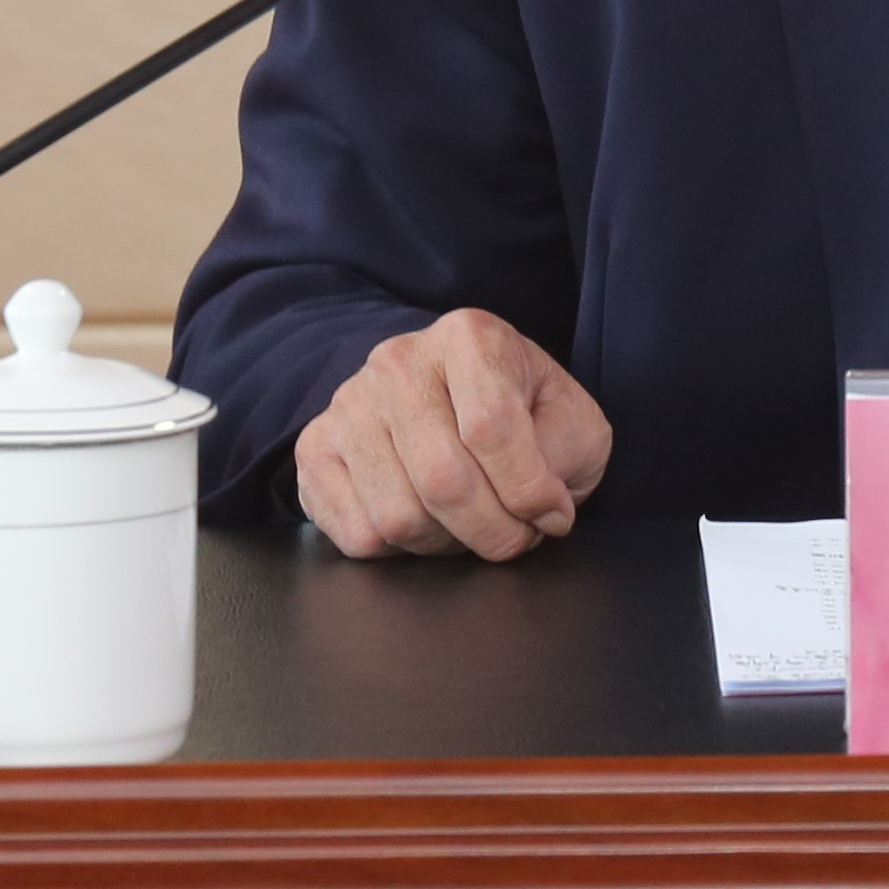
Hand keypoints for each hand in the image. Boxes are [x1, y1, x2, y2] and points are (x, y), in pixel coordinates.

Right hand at [294, 308, 612, 560]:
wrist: (460, 403)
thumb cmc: (525, 415)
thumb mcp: (571, 422)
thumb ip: (562, 456)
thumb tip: (539, 504)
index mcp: (468, 337)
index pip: (491, 428)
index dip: (528, 491)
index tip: (554, 514)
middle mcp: (398, 361)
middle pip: (442, 478)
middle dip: (493, 531)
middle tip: (517, 536)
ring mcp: (349, 405)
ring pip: (397, 515)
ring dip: (448, 544)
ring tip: (473, 525)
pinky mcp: (316, 449)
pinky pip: (356, 534)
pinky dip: (401, 551)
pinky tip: (428, 522)